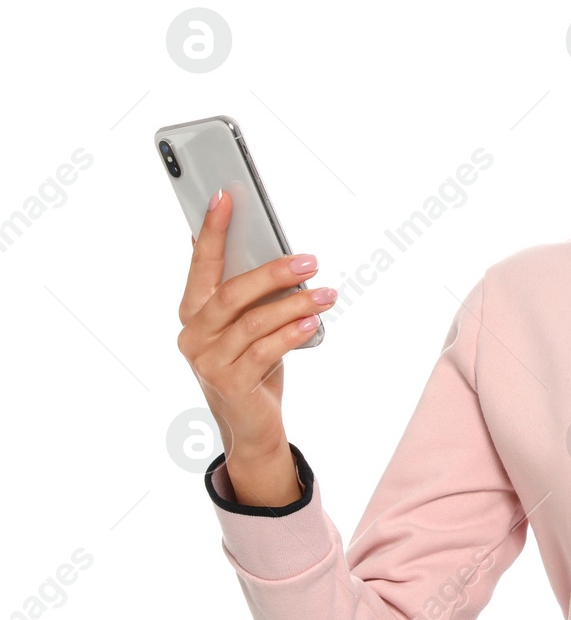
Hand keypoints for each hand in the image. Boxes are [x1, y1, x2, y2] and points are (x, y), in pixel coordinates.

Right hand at [175, 188, 336, 467]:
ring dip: (294, 304)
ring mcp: (208, 361)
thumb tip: (267, 245)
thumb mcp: (249, 323)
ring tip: (327, 293)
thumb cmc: (252, 361)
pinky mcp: (230, 384)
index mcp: (193, 310)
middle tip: (311, 260)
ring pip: (253, 322)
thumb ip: (250, 291)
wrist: (251, 423)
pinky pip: (264, 351)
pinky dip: (292, 333)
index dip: (211, 230)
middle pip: (231, 292)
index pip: (201, 263)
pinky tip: (313, 321)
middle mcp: (193, 334)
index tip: (226, 196)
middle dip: (272, 271)